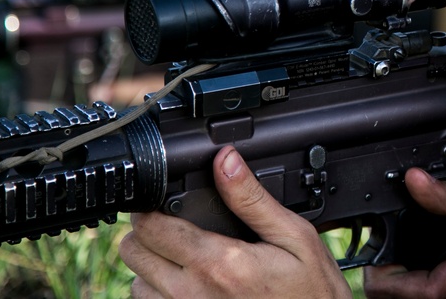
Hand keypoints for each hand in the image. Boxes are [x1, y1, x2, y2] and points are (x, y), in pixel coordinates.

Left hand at [119, 145, 350, 298]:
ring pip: (136, 283)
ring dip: (153, 267)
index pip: (150, 227)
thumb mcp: (294, 237)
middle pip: (133, 252)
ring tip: (186, 258)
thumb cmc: (311, 293)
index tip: (166, 201)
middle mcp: (193, 294)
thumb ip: (252, 199)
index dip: (153, 206)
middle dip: (149, 233)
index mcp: (219, 262)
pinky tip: (190, 283)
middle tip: (177, 226)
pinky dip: (160, 293)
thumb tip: (226, 160)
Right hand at [363, 168, 445, 298]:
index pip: (375, 238)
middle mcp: (406, 249)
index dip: (389, 253)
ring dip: (433, 297)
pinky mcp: (426, 296)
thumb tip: (413, 177)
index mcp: (412, 215)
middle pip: (381, 279)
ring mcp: (415, 277)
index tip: (422, 255)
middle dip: (417, 286)